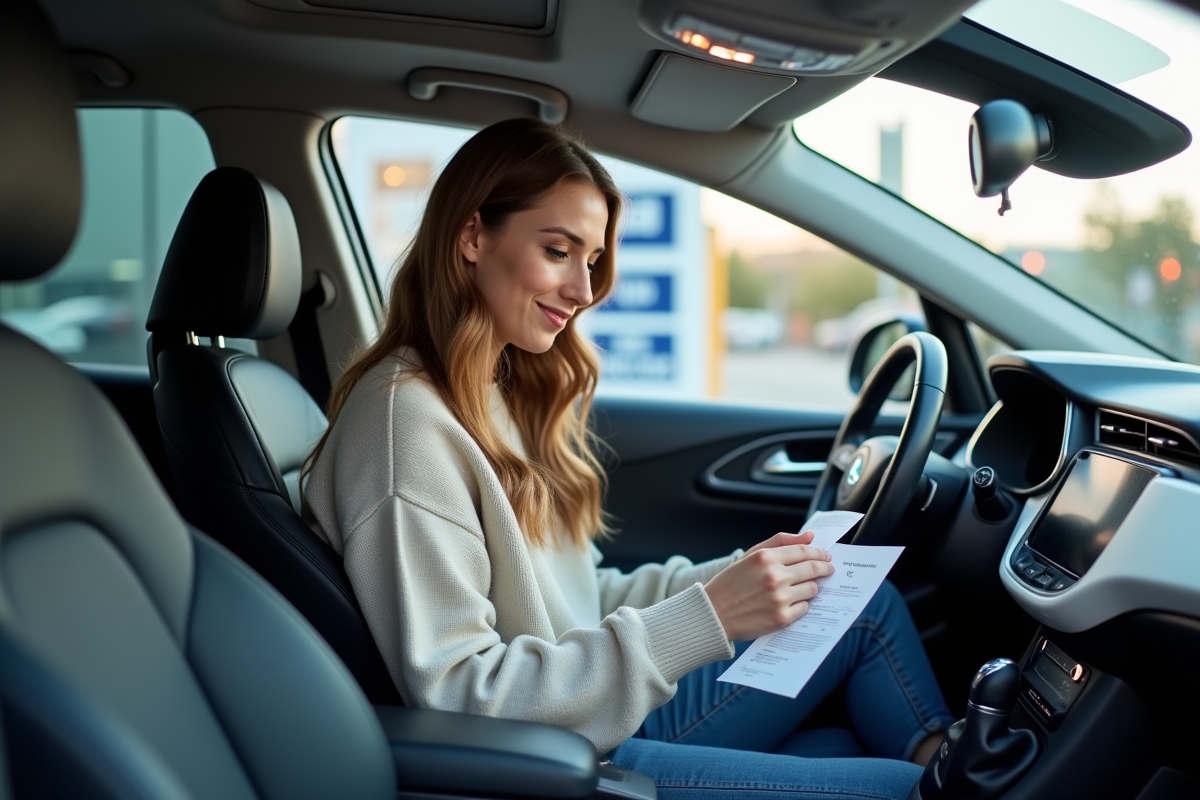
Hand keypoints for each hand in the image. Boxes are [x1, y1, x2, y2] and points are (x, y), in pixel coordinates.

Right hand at [705, 531, 833, 640]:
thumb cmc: (732, 583)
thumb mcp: (751, 555)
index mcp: (766, 557)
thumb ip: (781, 542)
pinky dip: (801, 605)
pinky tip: (790, 603)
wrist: (714, 613)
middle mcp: (774, 576)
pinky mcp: (782, 618)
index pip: (804, 550)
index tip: (825, 556)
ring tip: (802, 588)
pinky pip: (805, 608)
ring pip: (812, 589)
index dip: (819, 553)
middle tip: (828, 569)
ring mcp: (779, 598)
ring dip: (811, 587)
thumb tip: (810, 536)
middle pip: (813, 569)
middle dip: (824, 568)